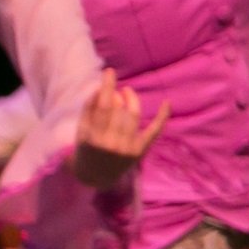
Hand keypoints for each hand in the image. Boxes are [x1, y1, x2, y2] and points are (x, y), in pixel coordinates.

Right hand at [72, 69, 168, 189]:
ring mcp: (127, 148)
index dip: (107, 86)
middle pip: (118, 109)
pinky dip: (162, 117)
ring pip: (132, 115)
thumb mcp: (81, 130)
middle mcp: (111, 143)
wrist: (96, 176)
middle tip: (119, 88)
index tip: (109, 72)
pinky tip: (167, 103)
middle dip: (119, 93)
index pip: (102, 106)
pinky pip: (153, 132)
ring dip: (132, 99)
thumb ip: (89, 109)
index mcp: (93, 137)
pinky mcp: (139, 152)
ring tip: (127, 92)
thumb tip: (102, 88)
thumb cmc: (86, 148)